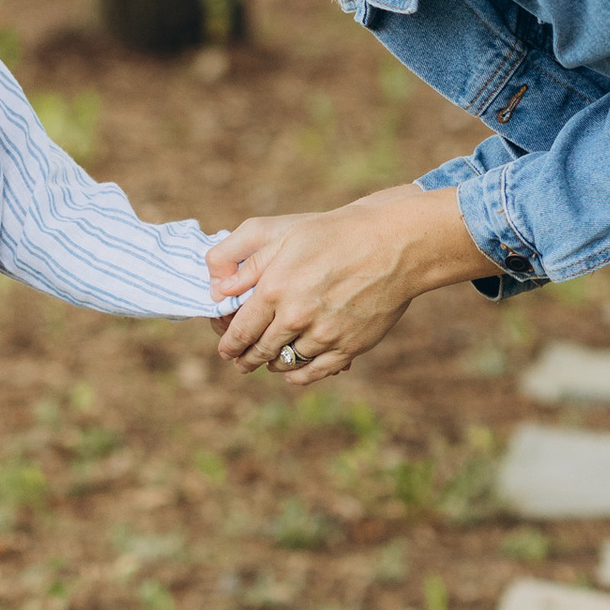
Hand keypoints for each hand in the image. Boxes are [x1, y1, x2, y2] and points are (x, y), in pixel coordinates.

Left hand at [206, 187, 494, 385]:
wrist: (391, 243)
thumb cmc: (334, 233)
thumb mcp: (281, 234)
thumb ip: (245, 262)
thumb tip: (218, 291)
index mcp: (274, 289)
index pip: (240, 330)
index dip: (229, 344)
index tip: (226, 350)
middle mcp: (295, 317)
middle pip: (260, 351)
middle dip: (246, 360)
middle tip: (240, 363)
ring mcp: (323, 335)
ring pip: (286, 363)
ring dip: (273, 365)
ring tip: (268, 362)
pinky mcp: (348, 346)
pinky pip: (315, 372)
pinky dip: (299, 377)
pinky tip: (293, 374)